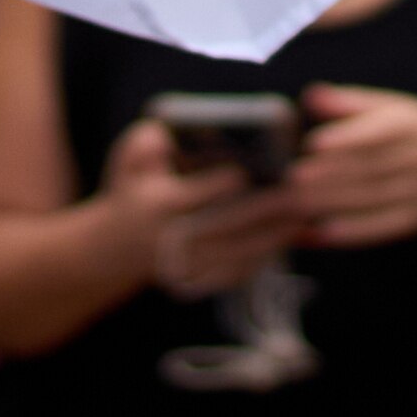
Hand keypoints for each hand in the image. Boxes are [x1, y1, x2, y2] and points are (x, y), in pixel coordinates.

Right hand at [106, 119, 307, 298]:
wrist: (116, 247)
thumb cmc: (131, 193)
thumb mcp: (126, 164)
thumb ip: (144, 145)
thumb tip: (166, 136)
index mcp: (156, 207)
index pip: (194, 196)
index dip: (220, 184)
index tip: (247, 172)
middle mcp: (172, 239)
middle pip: (225, 227)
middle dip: (261, 212)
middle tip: (293, 194)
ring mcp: (187, 265)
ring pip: (237, 253)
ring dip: (272, 237)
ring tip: (300, 217)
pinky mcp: (201, 281)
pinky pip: (237, 272)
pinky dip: (263, 257)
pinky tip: (284, 240)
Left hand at [288, 86, 416, 247]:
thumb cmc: (415, 133)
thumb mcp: (392, 107)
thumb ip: (349, 102)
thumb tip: (311, 95)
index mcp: (411, 125)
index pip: (379, 131)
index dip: (346, 138)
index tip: (313, 144)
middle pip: (371, 168)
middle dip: (329, 175)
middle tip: (290, 179)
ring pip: (373, 199)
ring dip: (332, 204)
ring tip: (294, 204)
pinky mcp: (415, 219)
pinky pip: (382, 226)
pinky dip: (351, 231)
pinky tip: (320, 233)